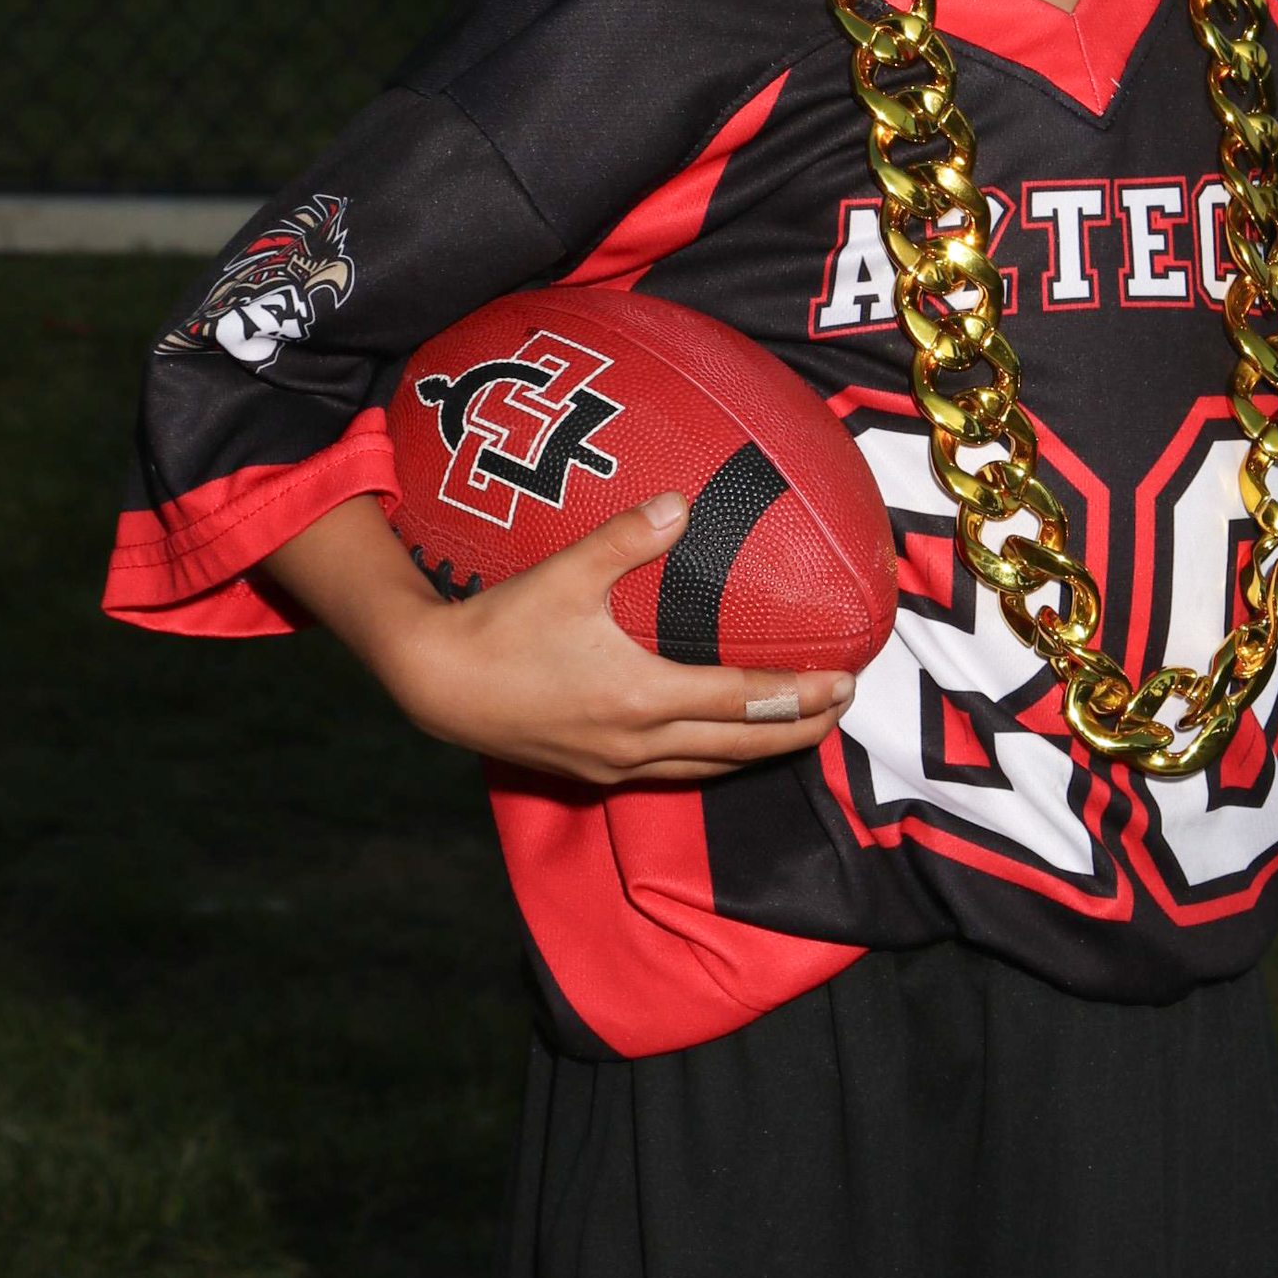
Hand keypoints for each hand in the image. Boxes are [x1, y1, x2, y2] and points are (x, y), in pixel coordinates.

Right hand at [268, 491, 857, 785]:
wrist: (432, 684)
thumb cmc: (499, 626)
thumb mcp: (565, 573)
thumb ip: (626, 537)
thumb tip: (680, 502)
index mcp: (641, 697)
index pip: (744, 702)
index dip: (799, 695)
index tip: (845, 681)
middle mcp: (637, 743)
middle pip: (740, 747)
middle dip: (798, 731)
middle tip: (842, 708)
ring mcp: (614, 765)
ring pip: (708, 769)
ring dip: (759, 752)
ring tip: (797, 731)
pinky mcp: (592, 772)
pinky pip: (672, 774)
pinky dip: (712, 761)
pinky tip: (719, 745)